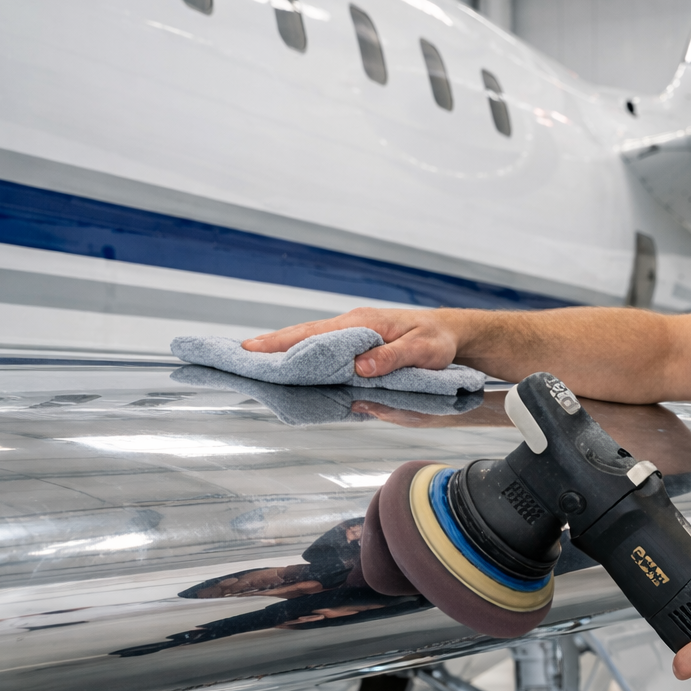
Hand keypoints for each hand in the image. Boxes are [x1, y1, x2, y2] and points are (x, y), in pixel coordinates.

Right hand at [242, 307, 466, 377]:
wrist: (451, 331)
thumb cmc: (438, 340)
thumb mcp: (422, 351)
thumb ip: (392, 358)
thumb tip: (359, 367)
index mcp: (363, 323)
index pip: (316, 334)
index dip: (284, 343)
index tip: (255, 350)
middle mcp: (354, 323)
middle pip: (305, 333)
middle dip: (272, 343)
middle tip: (240, 354)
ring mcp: (354, 330)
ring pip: (312, 338)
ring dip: (285, 346)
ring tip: (255, 357)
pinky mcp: (359, 339)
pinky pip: (325, 344)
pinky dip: (304, 350)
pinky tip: (291, 360)